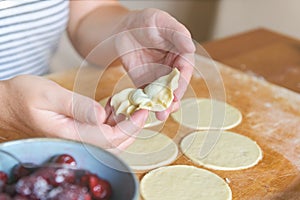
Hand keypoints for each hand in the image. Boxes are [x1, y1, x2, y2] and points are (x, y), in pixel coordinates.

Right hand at [0, 75, 147, 151]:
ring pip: (109, 140)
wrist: (6, 106)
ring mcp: (75, 140)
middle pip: (114, 144)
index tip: (142, 111)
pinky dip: (111, 122)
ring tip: (126, 105)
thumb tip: (101, 116)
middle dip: (132, 128)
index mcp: (70, 134)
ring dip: (123, 125)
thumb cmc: (22, 97)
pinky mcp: (75, 134)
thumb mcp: (49, 95)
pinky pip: (99, 134)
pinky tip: (111, 108)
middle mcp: (75, 142)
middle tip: (140, 109)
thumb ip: (76, 106)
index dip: (131, 127)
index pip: (110, 138)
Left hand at [114, 8, 194, 119]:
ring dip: (163, 105)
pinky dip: (148, 103)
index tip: (176, 93)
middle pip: (175, 85)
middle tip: (168, 109)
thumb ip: (177, 34)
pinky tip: (146, 110)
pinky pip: (148, 94)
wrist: (123, 29)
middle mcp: (172, 67)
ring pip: (163, 93)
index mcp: (181, 53)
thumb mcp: (162, 22)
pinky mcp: (145, 82)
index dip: (182, 82)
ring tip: (160, 114)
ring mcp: (159, 76)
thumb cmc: (145, 21)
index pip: (185, 69)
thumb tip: (191, 47)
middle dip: (173, 98)